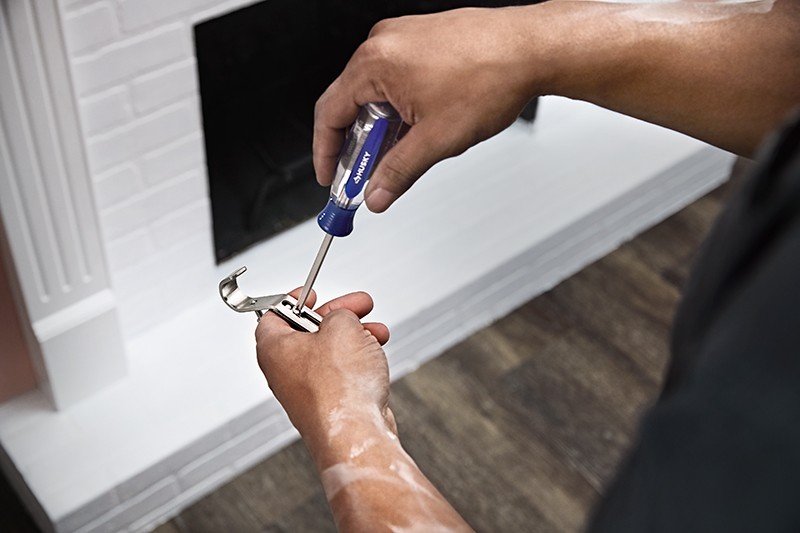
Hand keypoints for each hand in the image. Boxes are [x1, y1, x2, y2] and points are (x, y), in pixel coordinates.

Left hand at [255, 288, 393, 450]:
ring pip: (331, 353)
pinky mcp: (329, 404)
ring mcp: (307, 391)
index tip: (311, 293)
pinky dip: (359, 360)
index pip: (274, 315)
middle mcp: (285, 371)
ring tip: (377, 331)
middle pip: (309, 332)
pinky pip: (342, 374)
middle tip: (359, 305)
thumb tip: (343, 319)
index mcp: (274, 348)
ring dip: (356, 337)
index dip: (294, 300)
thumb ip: (340, 314)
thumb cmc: (338, 388)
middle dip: (339, 316)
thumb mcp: (341, 327)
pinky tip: (376, 355)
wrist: (354, 431)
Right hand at [313, 7, 544, 212]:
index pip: (330, 114)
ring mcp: (403, 38)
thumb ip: (398, 172)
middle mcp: (384, 44)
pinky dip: (398, 108)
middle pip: (350, 103)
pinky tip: (416, 129)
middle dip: (357, 145)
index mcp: (376, 63)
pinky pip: (395, 78)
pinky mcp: (422, 39)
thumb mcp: (436, 140)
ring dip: (381, 128)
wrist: (532, 49)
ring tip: (400, 154)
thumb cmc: (492, 76)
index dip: (327, 153)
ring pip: (375, 92)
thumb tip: (377, 194)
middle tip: (366, 176)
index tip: (331, 176)